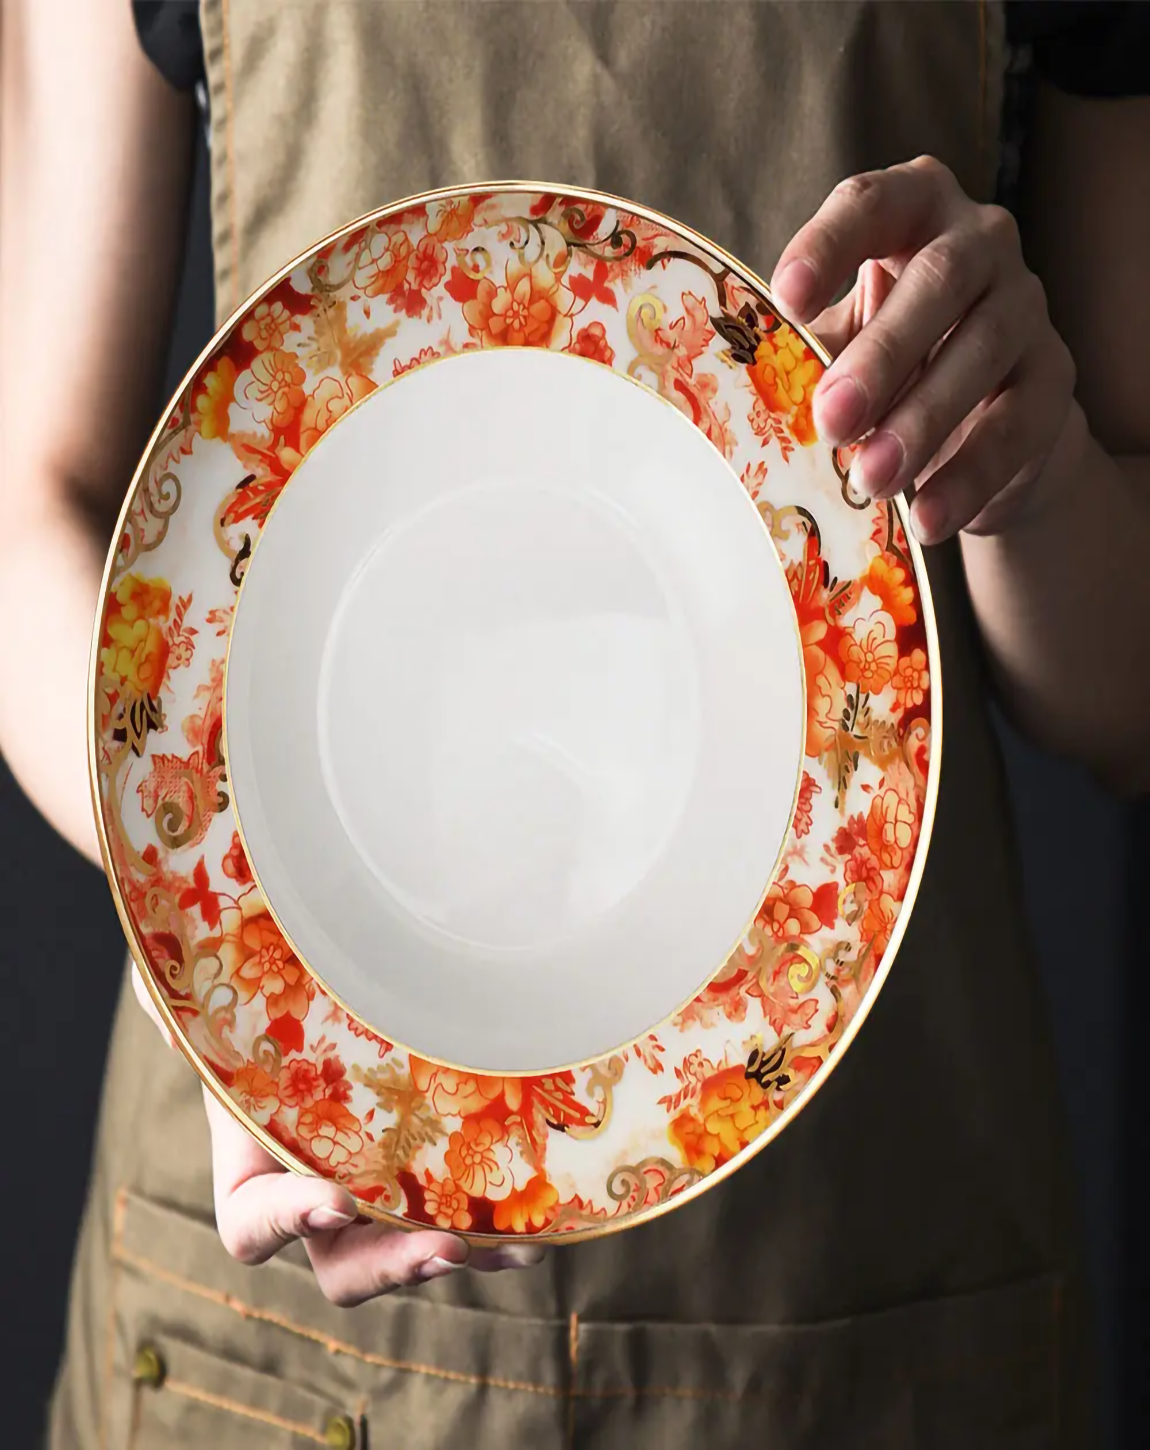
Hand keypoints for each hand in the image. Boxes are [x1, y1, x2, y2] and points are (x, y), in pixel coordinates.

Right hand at [132, 965, 544, 1301]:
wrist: (322, 987)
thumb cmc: (260, 995)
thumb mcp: (217, 994)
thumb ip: (185, 1005)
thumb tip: (164, 1003)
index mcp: (257, 1163)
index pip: (254, 1224)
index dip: (286, 1221)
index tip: (332, 1198)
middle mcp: (320, 1190)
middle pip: (344, 1263)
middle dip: (390, 1265)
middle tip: (439, 1248)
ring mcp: (382, 1186)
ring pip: (412, 1250)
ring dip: (459, 1258)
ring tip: (509, 1247)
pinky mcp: (435, 1169)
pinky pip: (463, 1216)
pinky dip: (497, 1226)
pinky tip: (541, 1222)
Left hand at [770, 155, 1080, 543]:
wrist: (982, 429)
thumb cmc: (887, 367)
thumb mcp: (838, 348)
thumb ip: (802, 355)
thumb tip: (740, 395)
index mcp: (912, 212)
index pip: (871, 205)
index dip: (829, 245)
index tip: (786, 299)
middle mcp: (980, 242)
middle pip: (939, 279)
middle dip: (881, 354)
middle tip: (832, 420)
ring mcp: (1026, 306)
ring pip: (983, 348)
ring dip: (922, 420)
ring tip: (871, 480)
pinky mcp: (1054, 378)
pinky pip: (1019, 423)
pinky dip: (969, 474)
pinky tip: (926, 516)